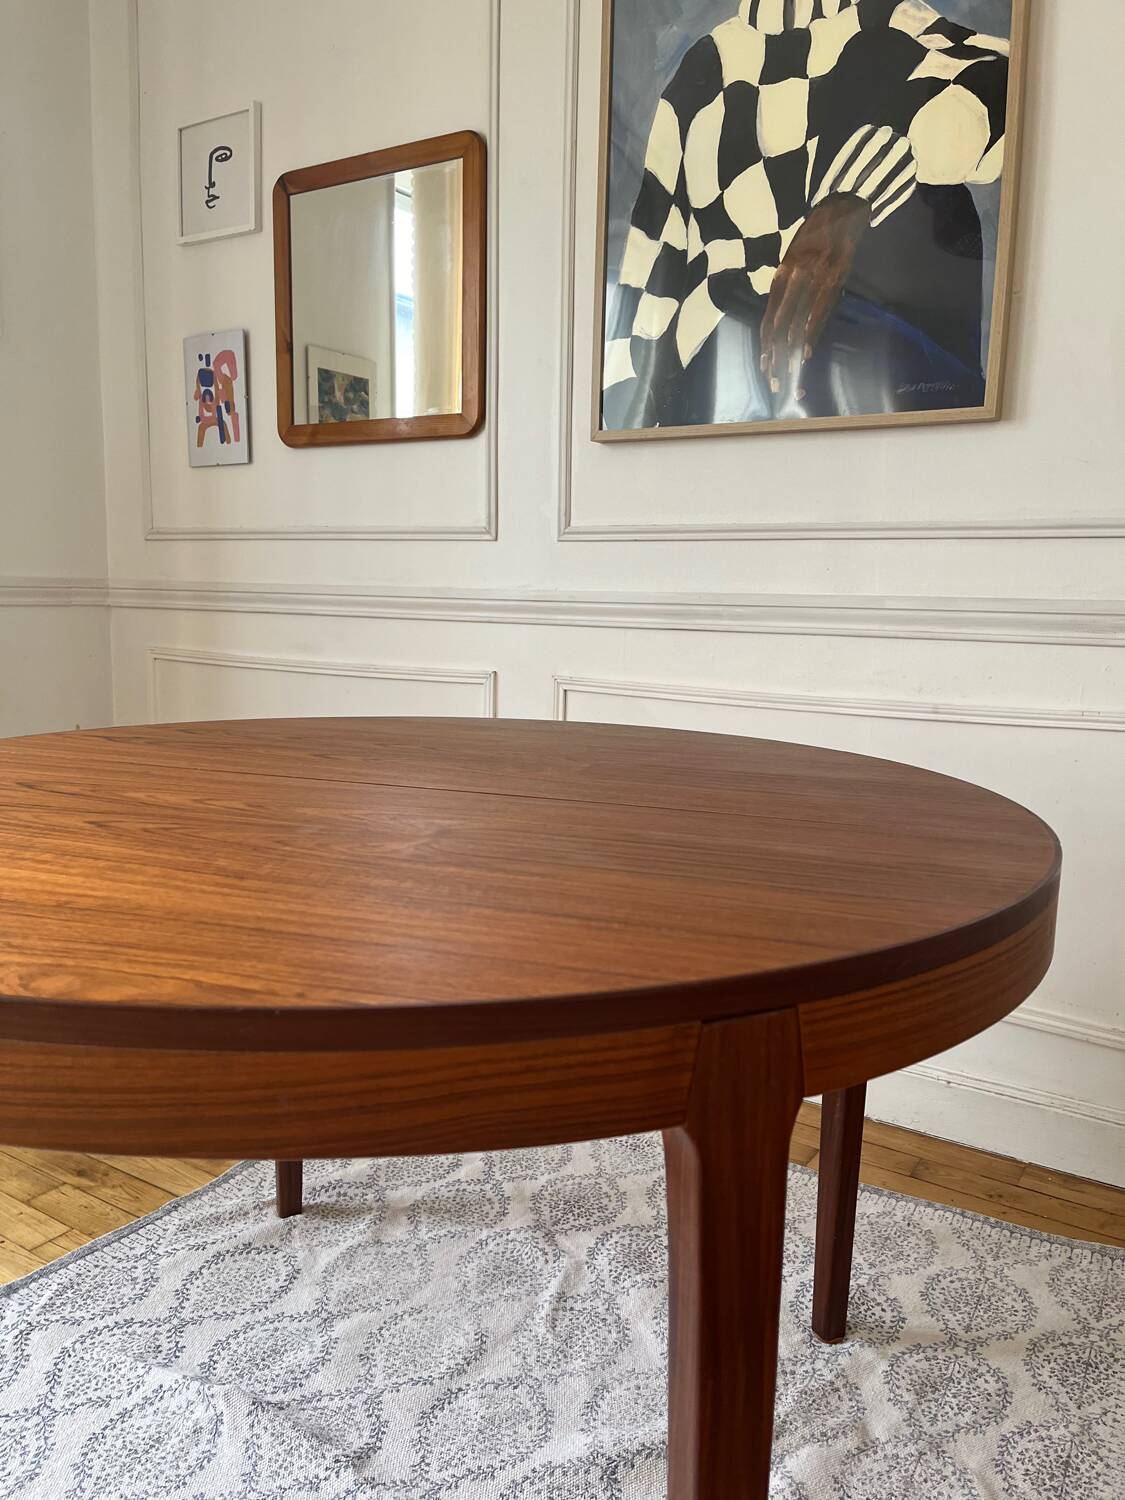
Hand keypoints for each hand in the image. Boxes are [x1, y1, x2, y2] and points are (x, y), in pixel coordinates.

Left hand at [759, 194, 870, 397]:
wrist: (842, 204)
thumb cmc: (816, 235)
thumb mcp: (794, 259)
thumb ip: (788, 287)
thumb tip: (782, 320)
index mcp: (781, 274)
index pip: (768, 318)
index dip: (764, 346)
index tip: (764, 368)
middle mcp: (793, 277)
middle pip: (778, 325)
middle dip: (774, 357)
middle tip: (774, 381)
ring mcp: (813, 277)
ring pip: (797, 322)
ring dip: (792, 352)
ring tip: (789, 374)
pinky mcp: (835, 276)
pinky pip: (820, 310)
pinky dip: (812, 333)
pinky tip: (807, 351)